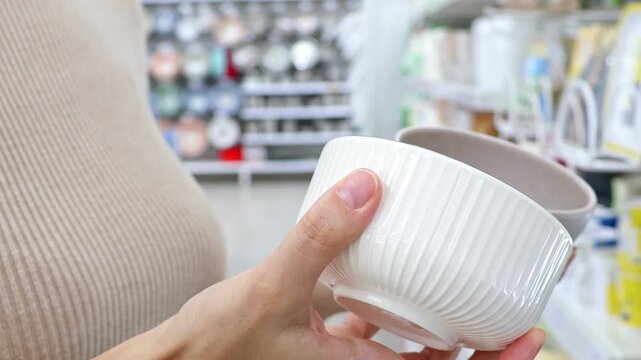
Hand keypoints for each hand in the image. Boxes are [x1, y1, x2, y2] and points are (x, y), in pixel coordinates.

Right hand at [97, 169, 544, 359]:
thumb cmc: (212, 351)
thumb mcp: (270, 291)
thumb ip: (319, 239)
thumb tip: (368, 187)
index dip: (495, 359)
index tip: (531, 334)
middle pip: (434, 356)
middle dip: (476, 332)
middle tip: (508, 297)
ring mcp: (336, 357)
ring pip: (400, 337)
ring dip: (429, 310)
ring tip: (455, 273)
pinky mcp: (315, 340)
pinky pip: (365, 321)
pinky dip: (382, 297)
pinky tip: (384, 264)